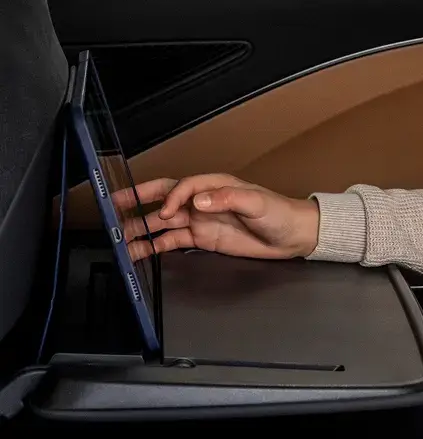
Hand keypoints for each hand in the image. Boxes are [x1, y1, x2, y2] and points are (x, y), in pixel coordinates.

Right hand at [116, 174, 320, 261]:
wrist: (293, 236)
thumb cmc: (279, 213)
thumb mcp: (257, 202)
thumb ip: (228, 199)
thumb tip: (199, 201)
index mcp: (214, 186)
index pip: (183, 186)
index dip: (171, 198)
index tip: (166, 212)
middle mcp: (202, 201)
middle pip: (163, 198)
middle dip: (138, 202)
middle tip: (113, 207)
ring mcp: (199, 221)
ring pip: (162, 222)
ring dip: (140, 228)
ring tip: (118, 237)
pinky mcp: (201, 239)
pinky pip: (171, 241)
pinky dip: (153, 246)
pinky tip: (137, 252)